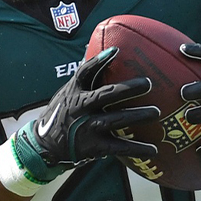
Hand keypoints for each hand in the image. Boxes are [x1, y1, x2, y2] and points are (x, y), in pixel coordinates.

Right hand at [10, 47, 159, 182]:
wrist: (44, 146)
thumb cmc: (62, 114)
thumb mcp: (67, 94)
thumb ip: (86, 80)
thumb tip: (106, 54)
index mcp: (74, 92)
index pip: (85, 72)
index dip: (99, 61)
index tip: (115, 50)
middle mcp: (80, 107)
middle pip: (106, 95)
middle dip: (128, 89)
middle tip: (148, 84)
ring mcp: (87, 127)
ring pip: (116, 120)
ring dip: (137, 115)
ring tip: (156, 112)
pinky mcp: (93, 147)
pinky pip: (119, 147)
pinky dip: (137, 148)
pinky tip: (153, 149)